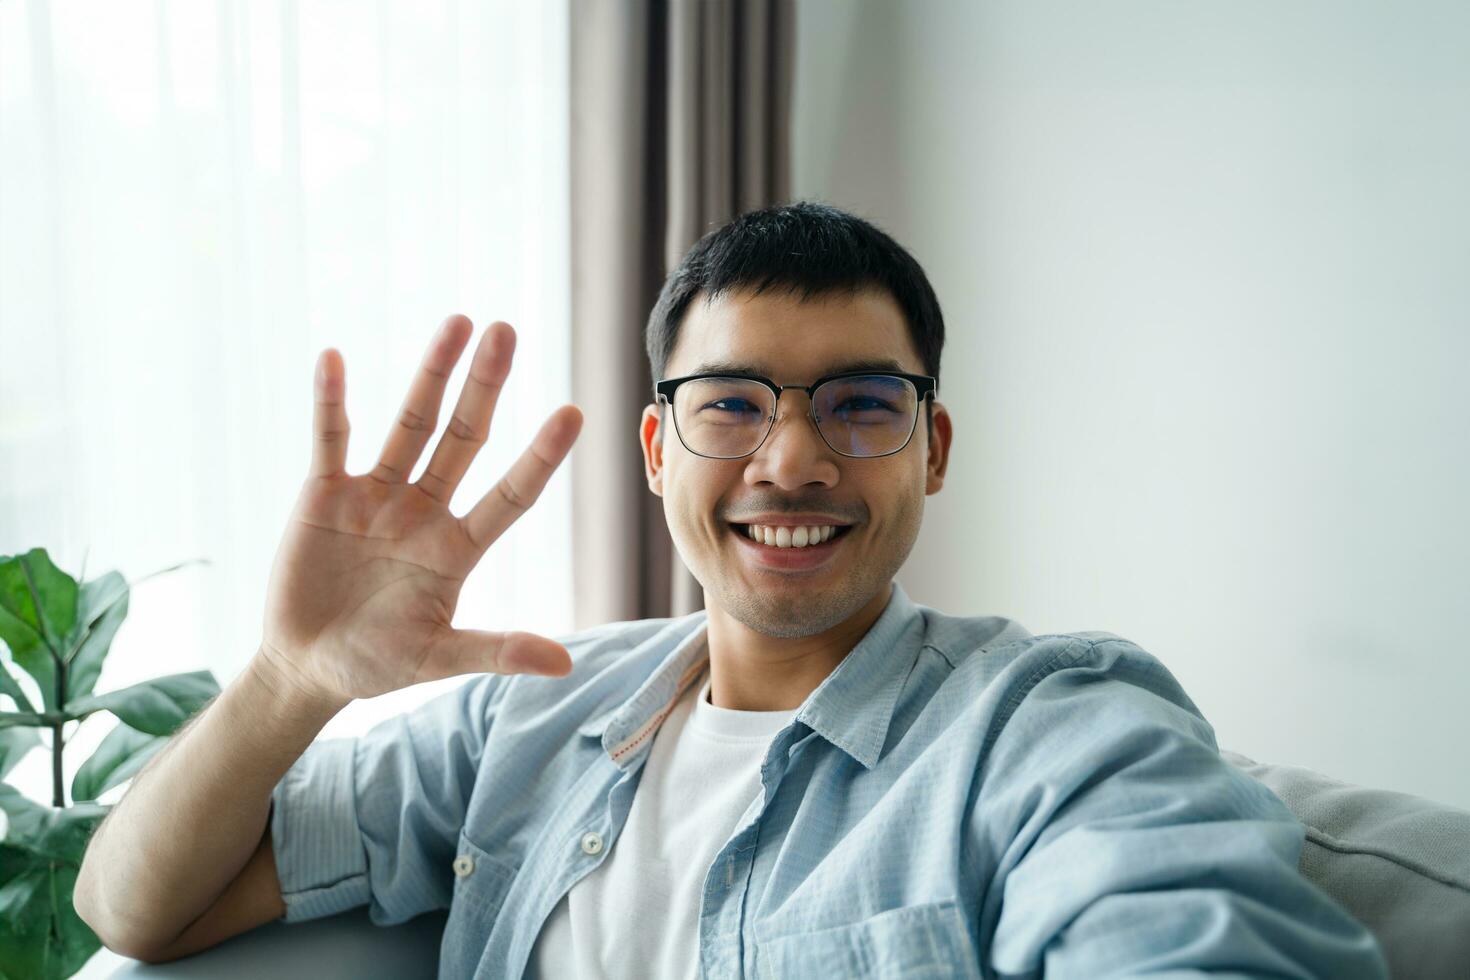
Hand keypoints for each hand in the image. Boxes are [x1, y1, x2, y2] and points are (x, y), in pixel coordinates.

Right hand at [258, 315, 582, 704]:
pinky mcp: (325, 494)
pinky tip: (332, 357)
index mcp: (458, 548)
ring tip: (457, 323)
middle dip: (484, 386)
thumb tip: (564, 664)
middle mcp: (424, 510)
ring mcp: (376, 496)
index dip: (539, 458)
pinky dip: (330, 402)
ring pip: (410, 425)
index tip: (573, 414)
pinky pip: (331, 440)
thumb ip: (495, 652)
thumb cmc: (378, 663)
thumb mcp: (437, 657)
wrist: (308, 666)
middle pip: (462, 438)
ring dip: (430, 375)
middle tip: (507, 331)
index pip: (510, 495)